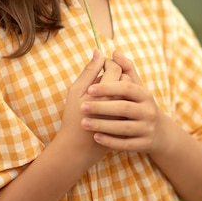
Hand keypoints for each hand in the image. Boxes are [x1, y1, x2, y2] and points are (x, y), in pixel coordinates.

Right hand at [57, 50, 122, 167]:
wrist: (78, 148)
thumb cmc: (73, 117)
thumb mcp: (75, 92)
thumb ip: (89, 71)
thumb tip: (98, 52)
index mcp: (106, 92)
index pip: (115, 67)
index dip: (108, 62)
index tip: (100, 64)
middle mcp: (120, 101)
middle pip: (125, 78)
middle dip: (114, 74)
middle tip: (100, 78)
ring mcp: (126, 113)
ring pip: (128, 91)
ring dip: (118, 87)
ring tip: (104, 92)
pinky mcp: (128, 121)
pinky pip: (129, 103)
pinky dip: (120, 100)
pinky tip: (109, 103)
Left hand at [80, 51, 161, 153]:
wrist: (158, 133)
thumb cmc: (140, 104)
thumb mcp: (136, 87)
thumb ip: (126, 69)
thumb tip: (115, 51)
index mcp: (145, 94)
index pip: (126, 88)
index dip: (108, 88)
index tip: (89, 89)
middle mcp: (148, 111)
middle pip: (124, 108)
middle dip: (101, 107)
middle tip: (82, 107)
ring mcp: (147, 129)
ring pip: (123, 128)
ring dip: (102, 125)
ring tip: (84, 123)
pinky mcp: (144, 144)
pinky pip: (126, 144)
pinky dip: (110, 141)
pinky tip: (96, 137)